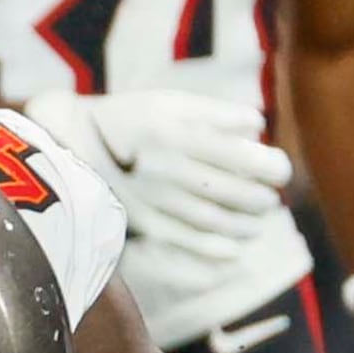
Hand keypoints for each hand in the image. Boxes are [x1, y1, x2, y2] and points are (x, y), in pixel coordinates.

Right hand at [14, 90, 292, 261]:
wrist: (72, 144)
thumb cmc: (131, 119)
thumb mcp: (170, 103)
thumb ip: (215, 114)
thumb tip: (257, 128)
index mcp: (180, 134)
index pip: (243, 157)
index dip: (271, 167)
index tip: (281, 170)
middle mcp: (169, 169)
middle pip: (234, 193)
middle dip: (262, 199)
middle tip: (271, 198)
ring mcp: (156, 200)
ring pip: (215, 221)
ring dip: (245, 226)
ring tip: (257, 222)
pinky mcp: (142, 224)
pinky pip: (187, 243)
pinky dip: (216, 249)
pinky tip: (234, 249)